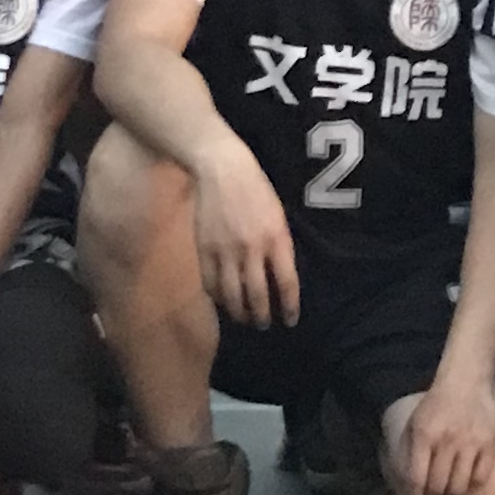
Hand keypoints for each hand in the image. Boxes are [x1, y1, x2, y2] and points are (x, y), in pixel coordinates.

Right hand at [192, 153, 302, 330]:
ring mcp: (226, 251)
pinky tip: (223, 301)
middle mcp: (252, 249)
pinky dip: (217, 298)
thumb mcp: (278, 216)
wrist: (222, 170)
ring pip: (232, 295)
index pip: (286, 283)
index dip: (289, 306)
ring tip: (244, 319)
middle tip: (264, 324)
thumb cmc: (256, 190)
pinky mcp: (205, 249)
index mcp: (277, 239)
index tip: (290, 320)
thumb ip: (280, 246)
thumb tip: (280, 278)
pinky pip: (210, 283)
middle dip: (262, 316)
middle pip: (258, 296)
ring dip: (239, 313)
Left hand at [388, 367, 494, 494]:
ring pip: (460, 486)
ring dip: (451, 492)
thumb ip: (406, 452)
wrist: (465, 381)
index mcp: (424, 435)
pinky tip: (466, 478)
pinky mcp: (490, 443)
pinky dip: (472, 483)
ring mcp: (470, 443)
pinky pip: (481, 477)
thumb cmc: (435, 406)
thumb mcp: (413, 423)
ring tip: (449, 488)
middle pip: (438, 486)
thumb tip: (402, 483)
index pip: (416, 478)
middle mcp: (447, 441)